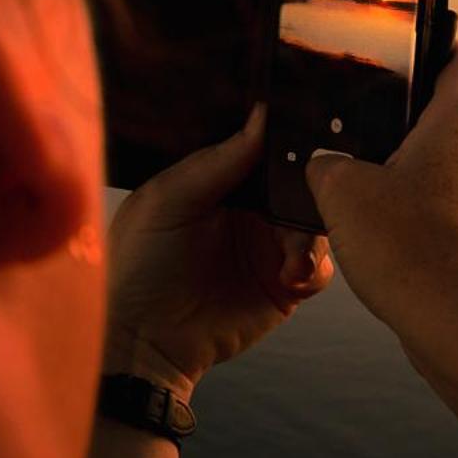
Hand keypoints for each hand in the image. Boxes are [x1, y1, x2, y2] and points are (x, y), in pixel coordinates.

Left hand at [103, 105, 333, 400]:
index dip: (288, 141)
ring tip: (291, 259)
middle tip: (316, 197)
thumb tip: (262, 117)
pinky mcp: (284, 285)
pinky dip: (314, 269)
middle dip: (311, 191)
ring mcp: (269, 246)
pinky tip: (292, 279)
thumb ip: (216, 160)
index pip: (265, 149)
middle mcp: (251, 208)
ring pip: (316, 224)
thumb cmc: (139, 263)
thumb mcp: (168, 199)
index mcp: (221, 179)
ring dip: (311, 237)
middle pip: (300, 185)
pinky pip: (317, 268)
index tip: (309, 134)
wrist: (144, 339)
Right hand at [303, 44, 457, 328]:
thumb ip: (327, 163)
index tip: (408, 53)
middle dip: (417, 114)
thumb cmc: (408, 244)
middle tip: (369, 121)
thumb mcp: (341, 190)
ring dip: (423, 165)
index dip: (437, 48)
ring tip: (372, 179)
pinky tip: (391, 226)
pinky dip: (432, 205)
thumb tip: (325, 165)